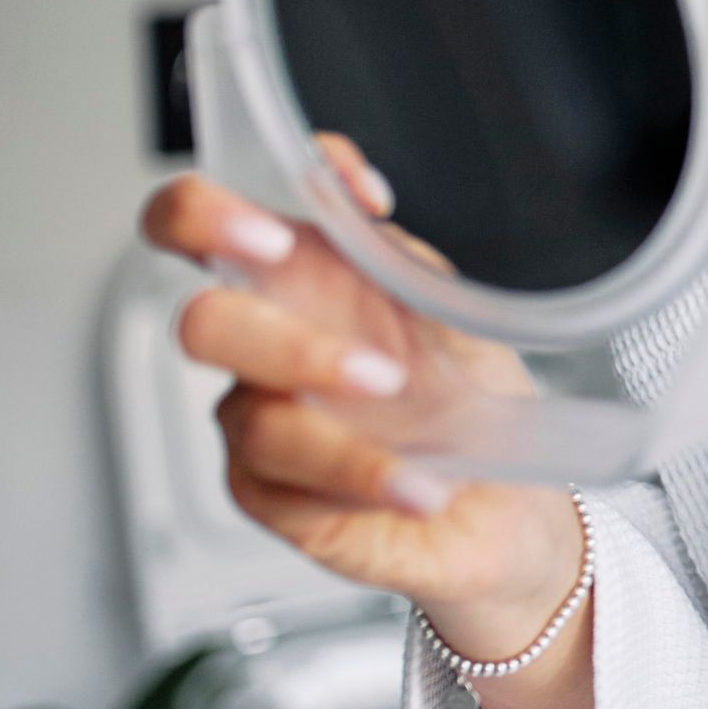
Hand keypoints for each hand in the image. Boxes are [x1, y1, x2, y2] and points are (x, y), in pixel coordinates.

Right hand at [138, 134, 585, 649]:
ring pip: (254, 420)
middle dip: (285, 343)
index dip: (213, 210)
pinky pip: (288, 489)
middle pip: (200, 324)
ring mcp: (262, 422)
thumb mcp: (457, 310)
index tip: (294, 230)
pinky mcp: (272, 496)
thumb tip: (358, 212)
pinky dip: (365, 483)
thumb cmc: (469, 393)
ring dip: (344, 438)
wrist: (506, 498)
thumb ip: (400, 260)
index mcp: (299, 280)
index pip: (201, 222)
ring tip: (427, 453)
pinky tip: (421, 489)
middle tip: (377, 371)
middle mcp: (268, 345)